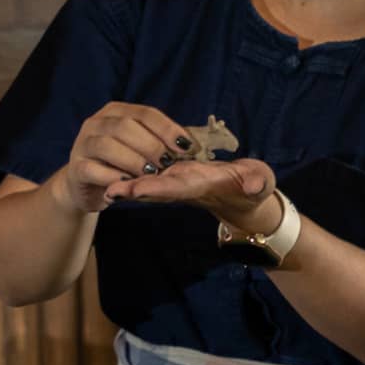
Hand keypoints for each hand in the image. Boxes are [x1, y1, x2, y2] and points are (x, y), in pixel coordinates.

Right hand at [57, 102, 197, 214]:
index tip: (186, 146)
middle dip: (151, 145)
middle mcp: (97, 123)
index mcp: (116, 112)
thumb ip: (158, 141)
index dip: (167, 129)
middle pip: (126, 127)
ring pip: (107, 145)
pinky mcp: (76, 168)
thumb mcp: (138, 147)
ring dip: (133, 160)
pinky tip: (129, 183)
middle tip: (167, 162)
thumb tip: (189, 145)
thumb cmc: (120, 163)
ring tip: (151, 173)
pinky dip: (114, 177)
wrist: (85, 184)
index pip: (145, 114)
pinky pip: (93, 169)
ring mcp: (83, 144)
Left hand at [102, 155, 282, 236]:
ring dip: (128, 183)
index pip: (179, 188)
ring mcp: (180, 183)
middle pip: (157, 189)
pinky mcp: (177, 176)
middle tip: (109, 190)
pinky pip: (153, 176)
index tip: (137, 190)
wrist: (245, 194)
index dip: (157, 188)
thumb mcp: (260, 183)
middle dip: (134, 190)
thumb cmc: (255, 187)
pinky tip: (116, 170)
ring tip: (104, 182)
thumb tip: (253, 184)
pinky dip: (135, 175)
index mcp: (205, 187)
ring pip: (150, 184)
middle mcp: (187, 187)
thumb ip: (257, 183)